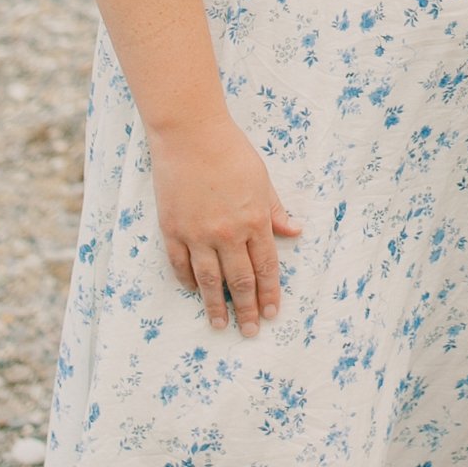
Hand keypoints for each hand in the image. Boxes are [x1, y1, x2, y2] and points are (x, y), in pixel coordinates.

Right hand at [150, 116, 303, 336]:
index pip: (266, 267)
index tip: (271, 313)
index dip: (269, 293)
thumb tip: (295, 231)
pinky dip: (188, 281)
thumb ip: (275, 210)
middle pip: (240, 280)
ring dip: (216, 306)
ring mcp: (198, 234)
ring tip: (220, 325)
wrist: (190, 134)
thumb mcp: (262, 179)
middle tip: (250, 331)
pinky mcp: (172, 229)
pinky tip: (194, 291)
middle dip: (247, 309)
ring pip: (210, 280)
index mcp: (254, 220)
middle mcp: (228, 233)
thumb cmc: (230, 151)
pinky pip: (180, 265)